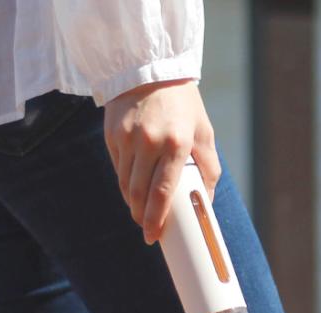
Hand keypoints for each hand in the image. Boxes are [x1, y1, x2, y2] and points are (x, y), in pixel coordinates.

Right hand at [104, 79, 220, 244]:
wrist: (149, 69)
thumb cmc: (182, 104)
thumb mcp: (203, 130)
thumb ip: (209, 166)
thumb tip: (207, 201)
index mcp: (176, 143)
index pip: (163, 191)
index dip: (156, 219)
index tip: (154, 236)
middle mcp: (149, 142)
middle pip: (139, 194)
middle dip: (141, 217)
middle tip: (147, 229)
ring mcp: (127, 139)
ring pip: (125, 184)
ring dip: (132, 202)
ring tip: (141, 210)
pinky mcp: (112, 135)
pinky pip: (118, 168)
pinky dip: (125, 182)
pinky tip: (133, 185)